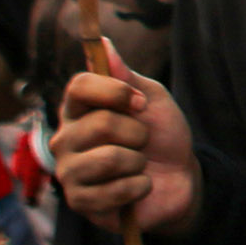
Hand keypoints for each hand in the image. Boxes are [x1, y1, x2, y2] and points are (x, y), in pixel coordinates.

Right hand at [53, 60, 201, 235]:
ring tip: (137, 166)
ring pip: (109, 158)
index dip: (116, 92)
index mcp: (79, 109)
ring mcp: (68, 171)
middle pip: (101, 123)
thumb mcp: (152, 100)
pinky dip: (139, 188)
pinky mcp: (79, 201)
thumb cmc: (162, 135)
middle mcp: (65, 138)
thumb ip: (127, 76)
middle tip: (142, 142)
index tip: (140, 104)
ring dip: (138, 162)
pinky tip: (136, 189)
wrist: (180, 179)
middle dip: (138, 133)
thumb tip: (103, 43)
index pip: (79, 86)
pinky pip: (116, 190)